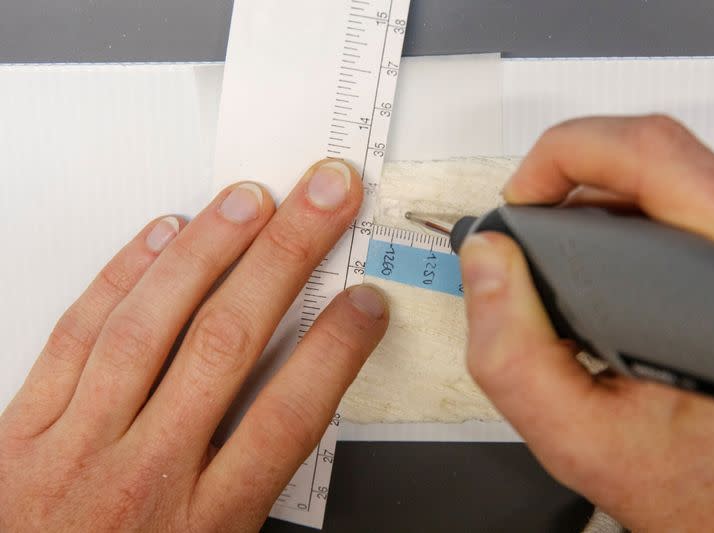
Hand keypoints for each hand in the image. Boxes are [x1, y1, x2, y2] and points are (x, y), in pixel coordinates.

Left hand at [0, 160, 388, 530]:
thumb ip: (253, 484)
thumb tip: (298, 402)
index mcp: (205, 524)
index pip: (288, 417)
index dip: (336, 349)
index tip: (365, 304)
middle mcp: (144, 477)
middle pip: (227, 344)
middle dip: (285, 257)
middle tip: (323, 200)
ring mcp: (77, 446)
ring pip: (151, 326)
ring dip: (209, 250)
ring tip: (250, 202)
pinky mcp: (20, 431)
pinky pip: (75, 336)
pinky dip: (122, 276)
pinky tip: (160, 236)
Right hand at [459, 116, 713, 531]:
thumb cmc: (700, 479)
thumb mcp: (581, 438)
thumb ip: (512, 355)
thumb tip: (484, 262)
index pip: (646, 157)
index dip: (562, 162)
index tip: (521, 205)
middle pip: (656, 155)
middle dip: (572, 183)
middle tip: (534, 234)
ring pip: (676, 172)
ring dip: (605, 200)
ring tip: (570, 257)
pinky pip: (695, 200)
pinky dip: (637, 218)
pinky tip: (613, 266)